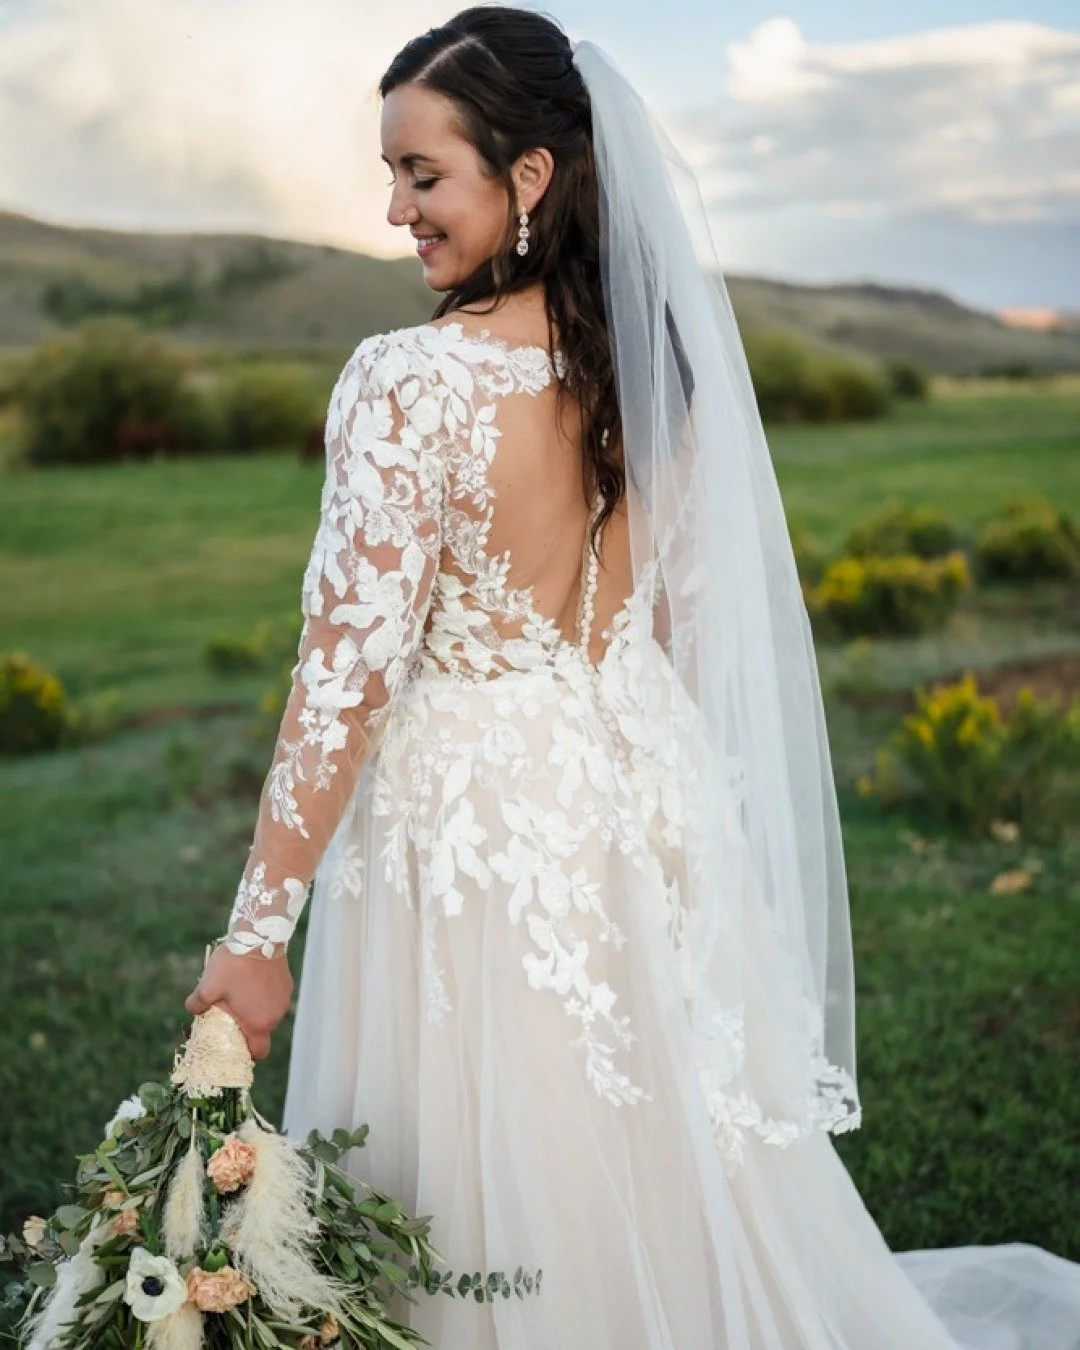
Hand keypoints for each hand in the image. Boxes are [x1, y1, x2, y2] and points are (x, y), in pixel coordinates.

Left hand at [185, 944, 293, 1061]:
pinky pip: (275, 998)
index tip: (235, 1045)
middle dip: (249, 1028)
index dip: (247, 1054)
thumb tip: (192, 1010)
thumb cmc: (232, 966)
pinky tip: (253, 980)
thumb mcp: (207, 987)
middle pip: (263, 1033)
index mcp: (258, 1023)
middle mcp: (275, 1016)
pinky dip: (266, 996)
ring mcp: (284, 1000)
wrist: (259, 936)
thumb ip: (196, 1005)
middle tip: (233, 1014)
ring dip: (258, 1010)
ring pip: (270, 1014)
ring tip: (242, 993)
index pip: (258, 1052)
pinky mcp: (288, 984)